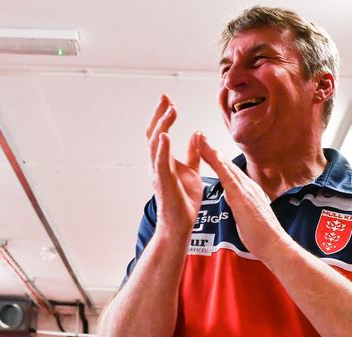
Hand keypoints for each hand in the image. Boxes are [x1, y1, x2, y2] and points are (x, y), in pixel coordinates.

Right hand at [146, 94, 203, 235]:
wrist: (180, 223)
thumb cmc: (184, 200)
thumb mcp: (192, 171)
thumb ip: (193, 154)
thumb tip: (197, 135)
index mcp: (164, 160)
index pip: (160, 132)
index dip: (163, 116)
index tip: (168, 99)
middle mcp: (157, 163)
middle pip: (154, 133)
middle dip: (159, 115)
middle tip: (166, 98)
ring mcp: (158, 172)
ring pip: (155, 144)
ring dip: (162, 126)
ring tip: (170, 110)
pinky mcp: (163, 183)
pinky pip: (160, 163)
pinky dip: (162, 149)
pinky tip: (166, 136)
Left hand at [197, 136, 292, 259]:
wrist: (274, 244)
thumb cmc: (262, 237)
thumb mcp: (249, 219)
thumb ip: (242, 208)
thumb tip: (236, 204)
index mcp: (249, 192)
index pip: (231, 173)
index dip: (219, 161)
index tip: (209, 152)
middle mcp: (248, 186)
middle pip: (227, 165)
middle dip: (213, 150)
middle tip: (200, 137)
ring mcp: (246, 189)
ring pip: (225, 166)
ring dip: (211, 151)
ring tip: (199, 139)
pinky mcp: (241, 195)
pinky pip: (226, 174)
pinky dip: (216, 162)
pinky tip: (207, 153)